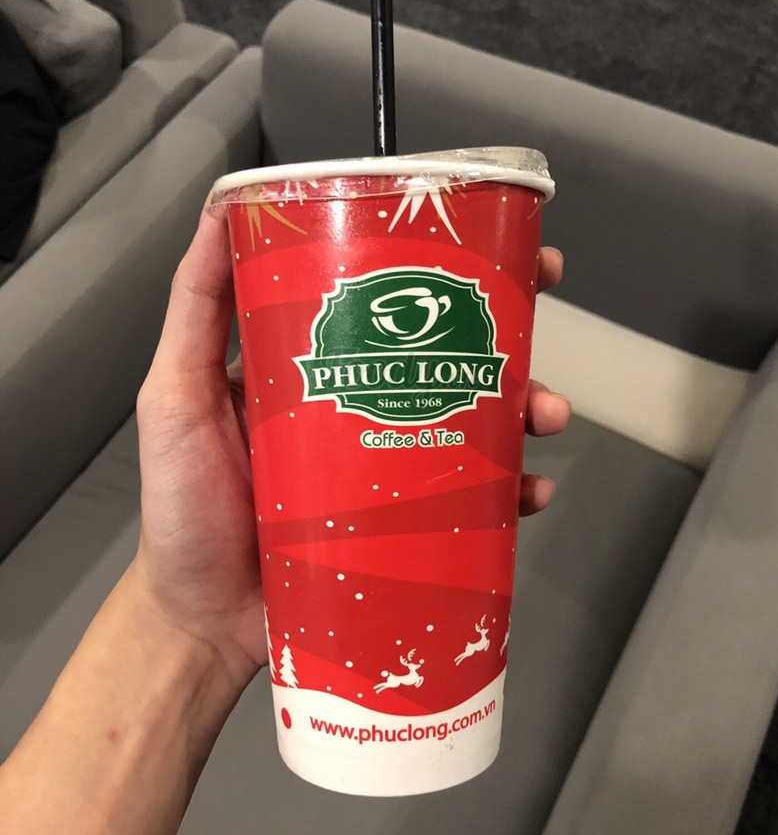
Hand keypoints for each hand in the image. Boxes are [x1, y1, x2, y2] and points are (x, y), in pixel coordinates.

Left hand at [133, 201, 569, 684]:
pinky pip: (475, 505)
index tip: (491, 242)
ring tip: (543, 416)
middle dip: (507, 338)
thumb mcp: (177, 397)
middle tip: (538, 326)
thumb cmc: (183, 512)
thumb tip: (217, 211)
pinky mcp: (408, 529)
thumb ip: (194, 312)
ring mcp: (389, 470)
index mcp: (319, 370)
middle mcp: (362, 411)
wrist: (201, 623)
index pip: (388, 304)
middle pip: (449, 360)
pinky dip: (513, 494)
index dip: (443, 270)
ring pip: (476, 426)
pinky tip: (530, 493)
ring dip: (524, 411)